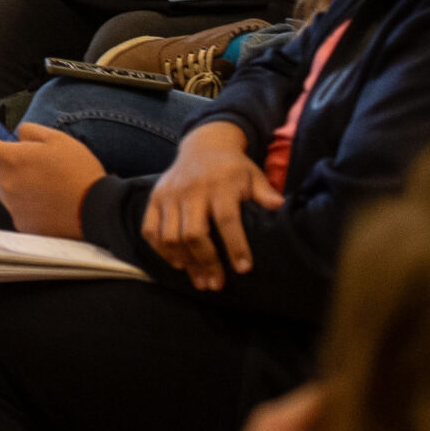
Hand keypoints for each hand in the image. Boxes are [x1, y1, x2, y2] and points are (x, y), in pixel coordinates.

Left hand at [0, 122, 104, 239]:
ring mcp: (12, 206)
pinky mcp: (21, 225)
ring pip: (2, 189)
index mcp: (11, 159)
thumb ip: (30, 131)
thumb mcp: (58, 139)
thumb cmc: (78, 171)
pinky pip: (16, 209)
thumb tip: (16, 134)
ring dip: (13, 184)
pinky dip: (26, 205)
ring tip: (43, 186)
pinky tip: (48, 203)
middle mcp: (5, 183)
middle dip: (3, 162)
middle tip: (30, 164)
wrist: (97, 210)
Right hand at [142, 121, 280, 288]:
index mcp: (218, 185)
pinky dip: (160, 249)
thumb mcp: (253, 175)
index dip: (235, 245)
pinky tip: (177, 263)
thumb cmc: (233, 167)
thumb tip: (280, 206)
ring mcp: (169, 194)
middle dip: (206, 262)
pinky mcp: (154, 198)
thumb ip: (265, 192)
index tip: (243, 269)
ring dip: (184, 262)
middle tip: (216, 284)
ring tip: (200, 281)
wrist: (203, 145)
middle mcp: (190, 190)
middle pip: (194, 233)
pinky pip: (149, 229)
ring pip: (170, 235)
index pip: (226, 219)